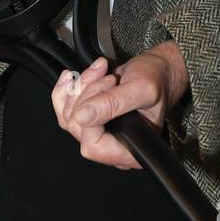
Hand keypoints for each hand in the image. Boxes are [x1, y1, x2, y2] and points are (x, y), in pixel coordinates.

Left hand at [51, 41, 189, 169]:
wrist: (157, 69)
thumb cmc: (157, 80)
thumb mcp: (141, 88)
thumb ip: (114, 104)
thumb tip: (84, 116)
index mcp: (131, 151)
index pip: (94, 147)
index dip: (91, 120)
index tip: (104, 94)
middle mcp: (112, 146)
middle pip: (77, 129)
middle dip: (87, 95)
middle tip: (109, 79)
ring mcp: (98, 133)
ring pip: (68, 116)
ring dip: (79, 88)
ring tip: (100, 73)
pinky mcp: (88, 119)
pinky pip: (62, 109)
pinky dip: (66, 89)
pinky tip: (74, 78)